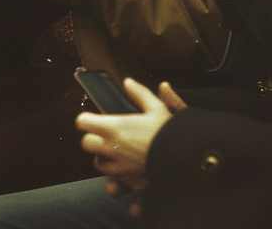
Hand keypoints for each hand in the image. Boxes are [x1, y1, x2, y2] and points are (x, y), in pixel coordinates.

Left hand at [76, 78, 177, 193]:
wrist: (188, 162)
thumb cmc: (170, 134)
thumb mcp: (157, 107)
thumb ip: (140, 93)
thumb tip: (128, 82)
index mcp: (115, 128)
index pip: (82, 122)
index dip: (87, 120)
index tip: (94, 119)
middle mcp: (112, 150)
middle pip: (86, 145)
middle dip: (93, 140)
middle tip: (106, 137)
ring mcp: (120, 170)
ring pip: (99, 166)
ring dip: (106, 160)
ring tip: (119, 155)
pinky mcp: (131, 186)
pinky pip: (117, 189)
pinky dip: (120, 185)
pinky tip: (128, 179)